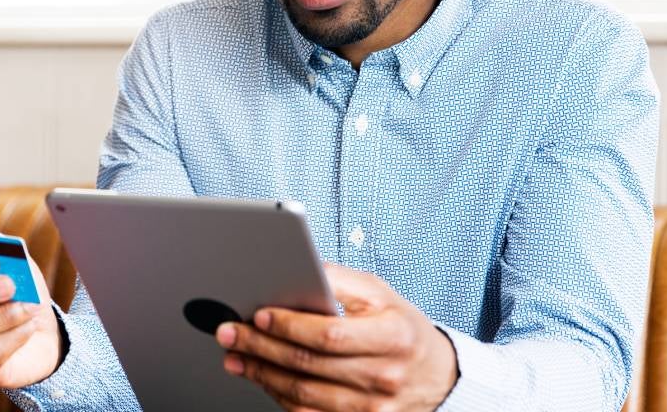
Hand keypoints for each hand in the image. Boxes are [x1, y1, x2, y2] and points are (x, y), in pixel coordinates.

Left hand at [215, 263, 458, 411]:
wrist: (436, 375)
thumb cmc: (401, 328)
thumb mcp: (380, 294)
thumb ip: (338, 280)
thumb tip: (295, 269)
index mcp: (392, 337)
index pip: (329, 335)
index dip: (289, 326)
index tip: (258, 315)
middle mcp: (383, 376)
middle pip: (309, 365)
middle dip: (261, 347)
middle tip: (230, 333)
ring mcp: (372, 408)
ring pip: (304, 394)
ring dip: (262, 374)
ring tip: (235, 357)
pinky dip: (280, 397)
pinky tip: (262, 379)